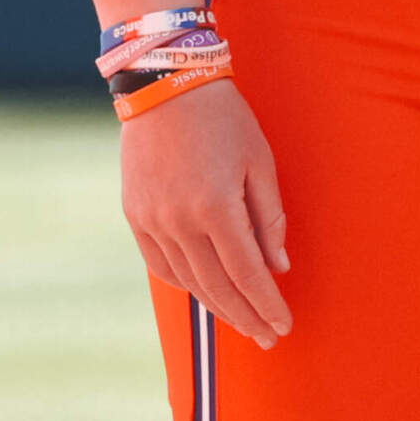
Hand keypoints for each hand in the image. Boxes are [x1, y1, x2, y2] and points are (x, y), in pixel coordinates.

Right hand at [120, 78, 290, 347]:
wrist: (166, 85)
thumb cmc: (224, 117)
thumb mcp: (260, 159)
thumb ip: (269, 216)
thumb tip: (279, 266)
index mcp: (217, 206)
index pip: (247, 273)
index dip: (267, 303)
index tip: (283, 325)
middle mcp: (181, 221)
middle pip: (218, 287)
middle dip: (246, 316)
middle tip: (268, 335)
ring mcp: (153, 222)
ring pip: (189, 282)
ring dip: (217, 306)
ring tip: (243, 319)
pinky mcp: (135, 217)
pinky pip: (162, 266)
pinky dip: (186, 283)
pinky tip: (205, 291)